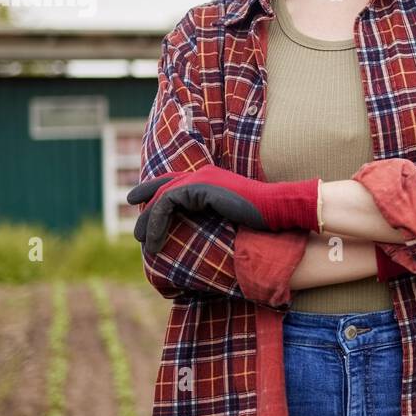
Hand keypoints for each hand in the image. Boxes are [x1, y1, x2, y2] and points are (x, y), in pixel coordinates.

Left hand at [127, 166, 319, 254]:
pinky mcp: (199, 188)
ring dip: (149, 221)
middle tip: (138, 232)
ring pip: (162, 196)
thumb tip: (205, 236)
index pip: (175, 182)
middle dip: (146, 206)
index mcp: (211, 179)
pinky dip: (157, 223)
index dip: (155, 191)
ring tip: (143, 241)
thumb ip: (215, 218)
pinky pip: (167, 203)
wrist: (277, 209)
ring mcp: (201, 179)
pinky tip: (154, 241)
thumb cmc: (263, 219)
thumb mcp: (232, 218)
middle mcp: (203, 174)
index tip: (139, 205)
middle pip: (163, 185)